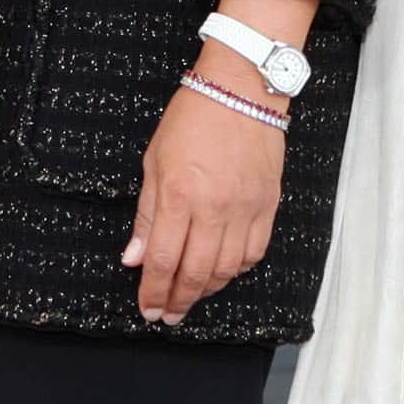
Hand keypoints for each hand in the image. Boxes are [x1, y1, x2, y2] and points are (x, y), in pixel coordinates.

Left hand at [120, 76, 285, 324]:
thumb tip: (136, 257)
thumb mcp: (155, 160)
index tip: (147, 309)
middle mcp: (214, 208)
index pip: (163, 261)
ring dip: (206, 290)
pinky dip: (237, 269)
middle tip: (168, 315)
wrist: (242, 88)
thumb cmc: (193, 117)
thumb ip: (147, 214)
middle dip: (178, 301)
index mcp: (179, 196)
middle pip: (195, 274)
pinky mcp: (267, 205)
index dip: (153, 293)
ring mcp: (245, 209)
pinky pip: (254, 252)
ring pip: (226, 270)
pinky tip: (223, 271)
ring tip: (191, 295)